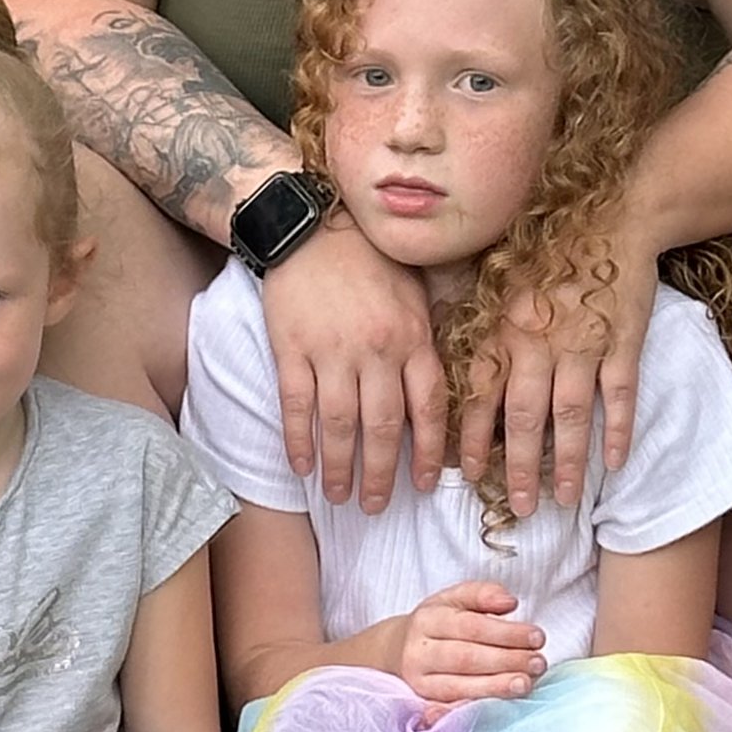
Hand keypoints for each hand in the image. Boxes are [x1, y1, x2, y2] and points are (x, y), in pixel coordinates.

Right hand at [258, 216, 446, 510]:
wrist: (312, 224)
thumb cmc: (371, 259)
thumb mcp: (416, 295)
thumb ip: (426, 344)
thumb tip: (441, 399)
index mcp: (413, 339)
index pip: (427, 409)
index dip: (427, 453)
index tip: (423, 485)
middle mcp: (376, 350)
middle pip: (382, 428)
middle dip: (381, 475)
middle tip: (375, 506)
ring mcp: (331, 350)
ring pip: (338, 425)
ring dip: (339, 467)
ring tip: (338, 495)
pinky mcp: (291, 348)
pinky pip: (296, 405)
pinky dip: (297, 440)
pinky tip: (299, 465)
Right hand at [396, 580, 545, 724]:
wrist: (396, 651)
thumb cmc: (437, 624)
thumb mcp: (454, 600)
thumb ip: (482, 594)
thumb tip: (509, 602)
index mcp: (428, 619)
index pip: (470, 626)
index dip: (506, 633)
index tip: (537, 637)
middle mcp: (419, 651)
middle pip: (465, 657)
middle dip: (506, 660)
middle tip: (538, 662)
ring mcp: (419, 681)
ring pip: (458, 687)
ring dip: (496, 686)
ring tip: (526, 683)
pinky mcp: (424, 704)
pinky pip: (449, 711)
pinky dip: (472, 710)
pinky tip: (497, 707)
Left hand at [459, 228, 657, 516]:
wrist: (607, 215)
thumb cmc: (542, 249)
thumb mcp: (495, 281)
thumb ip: (474, 324)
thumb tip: (441, 368)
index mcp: (499, 330)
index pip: (477, 397)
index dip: (471, 440)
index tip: (467, 476)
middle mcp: (535, 342)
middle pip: (523, 419)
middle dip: (519, 468)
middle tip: (520, 508)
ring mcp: (582, 344)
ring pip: (571, 415)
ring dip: (569, 462)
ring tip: (566, 499)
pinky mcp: (622, 341)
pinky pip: (620, 394)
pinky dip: (618, 430)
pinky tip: (614, 462)